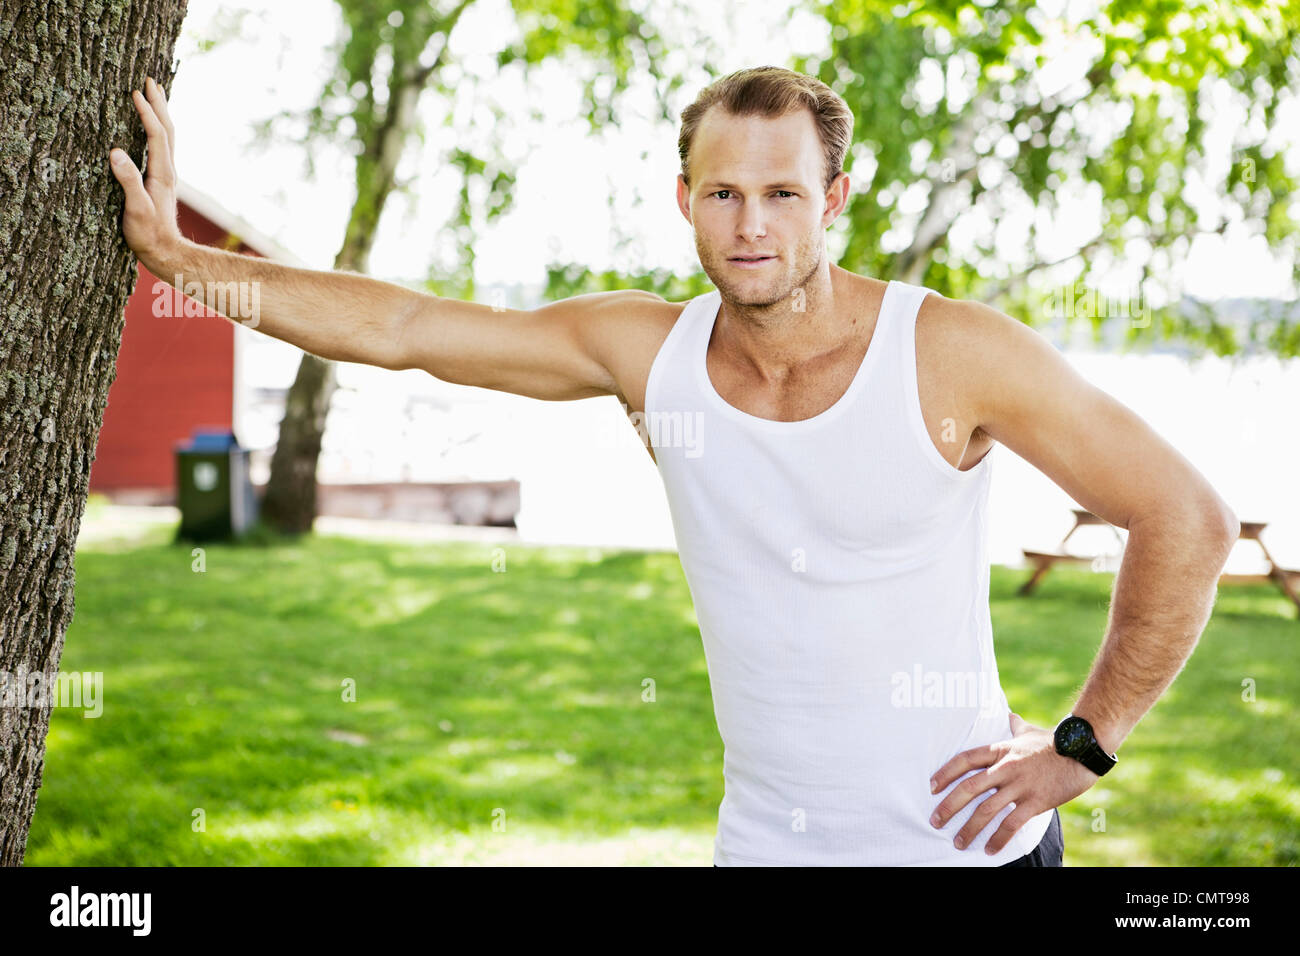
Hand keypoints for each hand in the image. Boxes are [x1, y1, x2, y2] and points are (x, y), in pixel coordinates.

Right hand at [108, 76, 183, 269]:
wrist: (165, 253)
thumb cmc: (148, 234)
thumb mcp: (135, 209)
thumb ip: (128, 181)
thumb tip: (116, 152)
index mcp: (162, 174)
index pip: (156, 135)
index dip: (147, 113)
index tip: (136, 92)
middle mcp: (168, 171)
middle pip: (167, 131)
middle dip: (159, 104)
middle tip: (150, 80)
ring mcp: (165, 176)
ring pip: (167, 138)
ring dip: (161, 114)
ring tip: (155, 95)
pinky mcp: (160, 182)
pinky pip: (161, 147)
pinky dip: (158, 130)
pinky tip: (152, 129)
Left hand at [928, 711, 1097, 854]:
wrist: (1083, 751)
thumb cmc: (1054, 742)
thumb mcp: (1029, 731)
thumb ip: (1015, 726)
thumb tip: (1008, 716)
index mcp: (1001, 750)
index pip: (965, 760)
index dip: (945, 773)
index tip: (931, 787)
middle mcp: (1006, 767)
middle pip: (969, 787)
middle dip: (949, 806)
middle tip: (935, 821)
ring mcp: (1020, 785)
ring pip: (987, 809)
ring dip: (969, 828)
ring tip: (958, 842)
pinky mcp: (1036, 802)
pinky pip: (1012, 824)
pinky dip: (998, 839)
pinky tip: (989, 850)